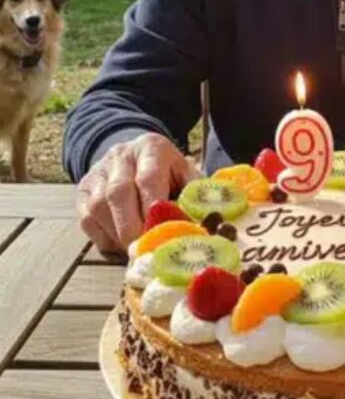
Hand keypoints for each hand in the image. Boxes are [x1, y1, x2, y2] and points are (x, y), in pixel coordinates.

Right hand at [76, 133, 198, 252]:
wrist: (135, 156)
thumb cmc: (169, 173)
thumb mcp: (186, 174)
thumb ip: (195, 195)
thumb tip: (207, 224)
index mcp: (151, 148)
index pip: (148, 178)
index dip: (154, 208)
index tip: (162, 233)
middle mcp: (121, 156)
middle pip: (119, 193)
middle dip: (133, 227)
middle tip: (146, 250)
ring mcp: (98, 173)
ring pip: (99, 208)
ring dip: (118, 235)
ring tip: (136, 250)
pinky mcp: (84, 192)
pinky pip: (87, 221)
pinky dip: (104, 238)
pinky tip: (121, 244)